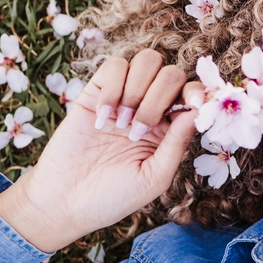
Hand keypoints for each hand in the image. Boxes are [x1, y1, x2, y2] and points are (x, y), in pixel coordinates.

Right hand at [0, 49, 204, 253]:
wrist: (65, 201)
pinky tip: (102, 119)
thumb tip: (196, 111)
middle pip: (172, 74)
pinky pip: (115, 66)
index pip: (192, 96)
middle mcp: (151, 109)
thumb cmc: (113, 197)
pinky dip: (113, 88)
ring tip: (121, 125)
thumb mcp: (153, 177)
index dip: (197, 94)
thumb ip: (176, 144)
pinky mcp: (96, 92)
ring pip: (147, 61)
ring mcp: (124, 98)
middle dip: (159, 99)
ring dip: (138, 90)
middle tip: (138, 132)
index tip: (194, 104)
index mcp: (170, 129)